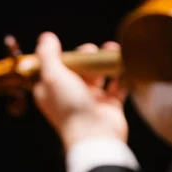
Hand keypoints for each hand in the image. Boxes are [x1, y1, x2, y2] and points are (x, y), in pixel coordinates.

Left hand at [32, 31, 128, 150]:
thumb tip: (46, 36)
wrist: (95, 135)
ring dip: (106, 60)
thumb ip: (47, 55)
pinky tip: (125, 64)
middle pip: (79, 68)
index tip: (69, 50)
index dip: (62, 56)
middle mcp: (70, 95)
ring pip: (100, 74)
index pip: (55, 68)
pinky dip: (123, 74)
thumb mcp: (52, 76)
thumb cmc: (69, 107)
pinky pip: (118, 85)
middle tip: (93, 53)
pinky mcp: (110, 106)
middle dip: (87, 56)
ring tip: (113, 50)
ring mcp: (91, 100)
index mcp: (51, 91)